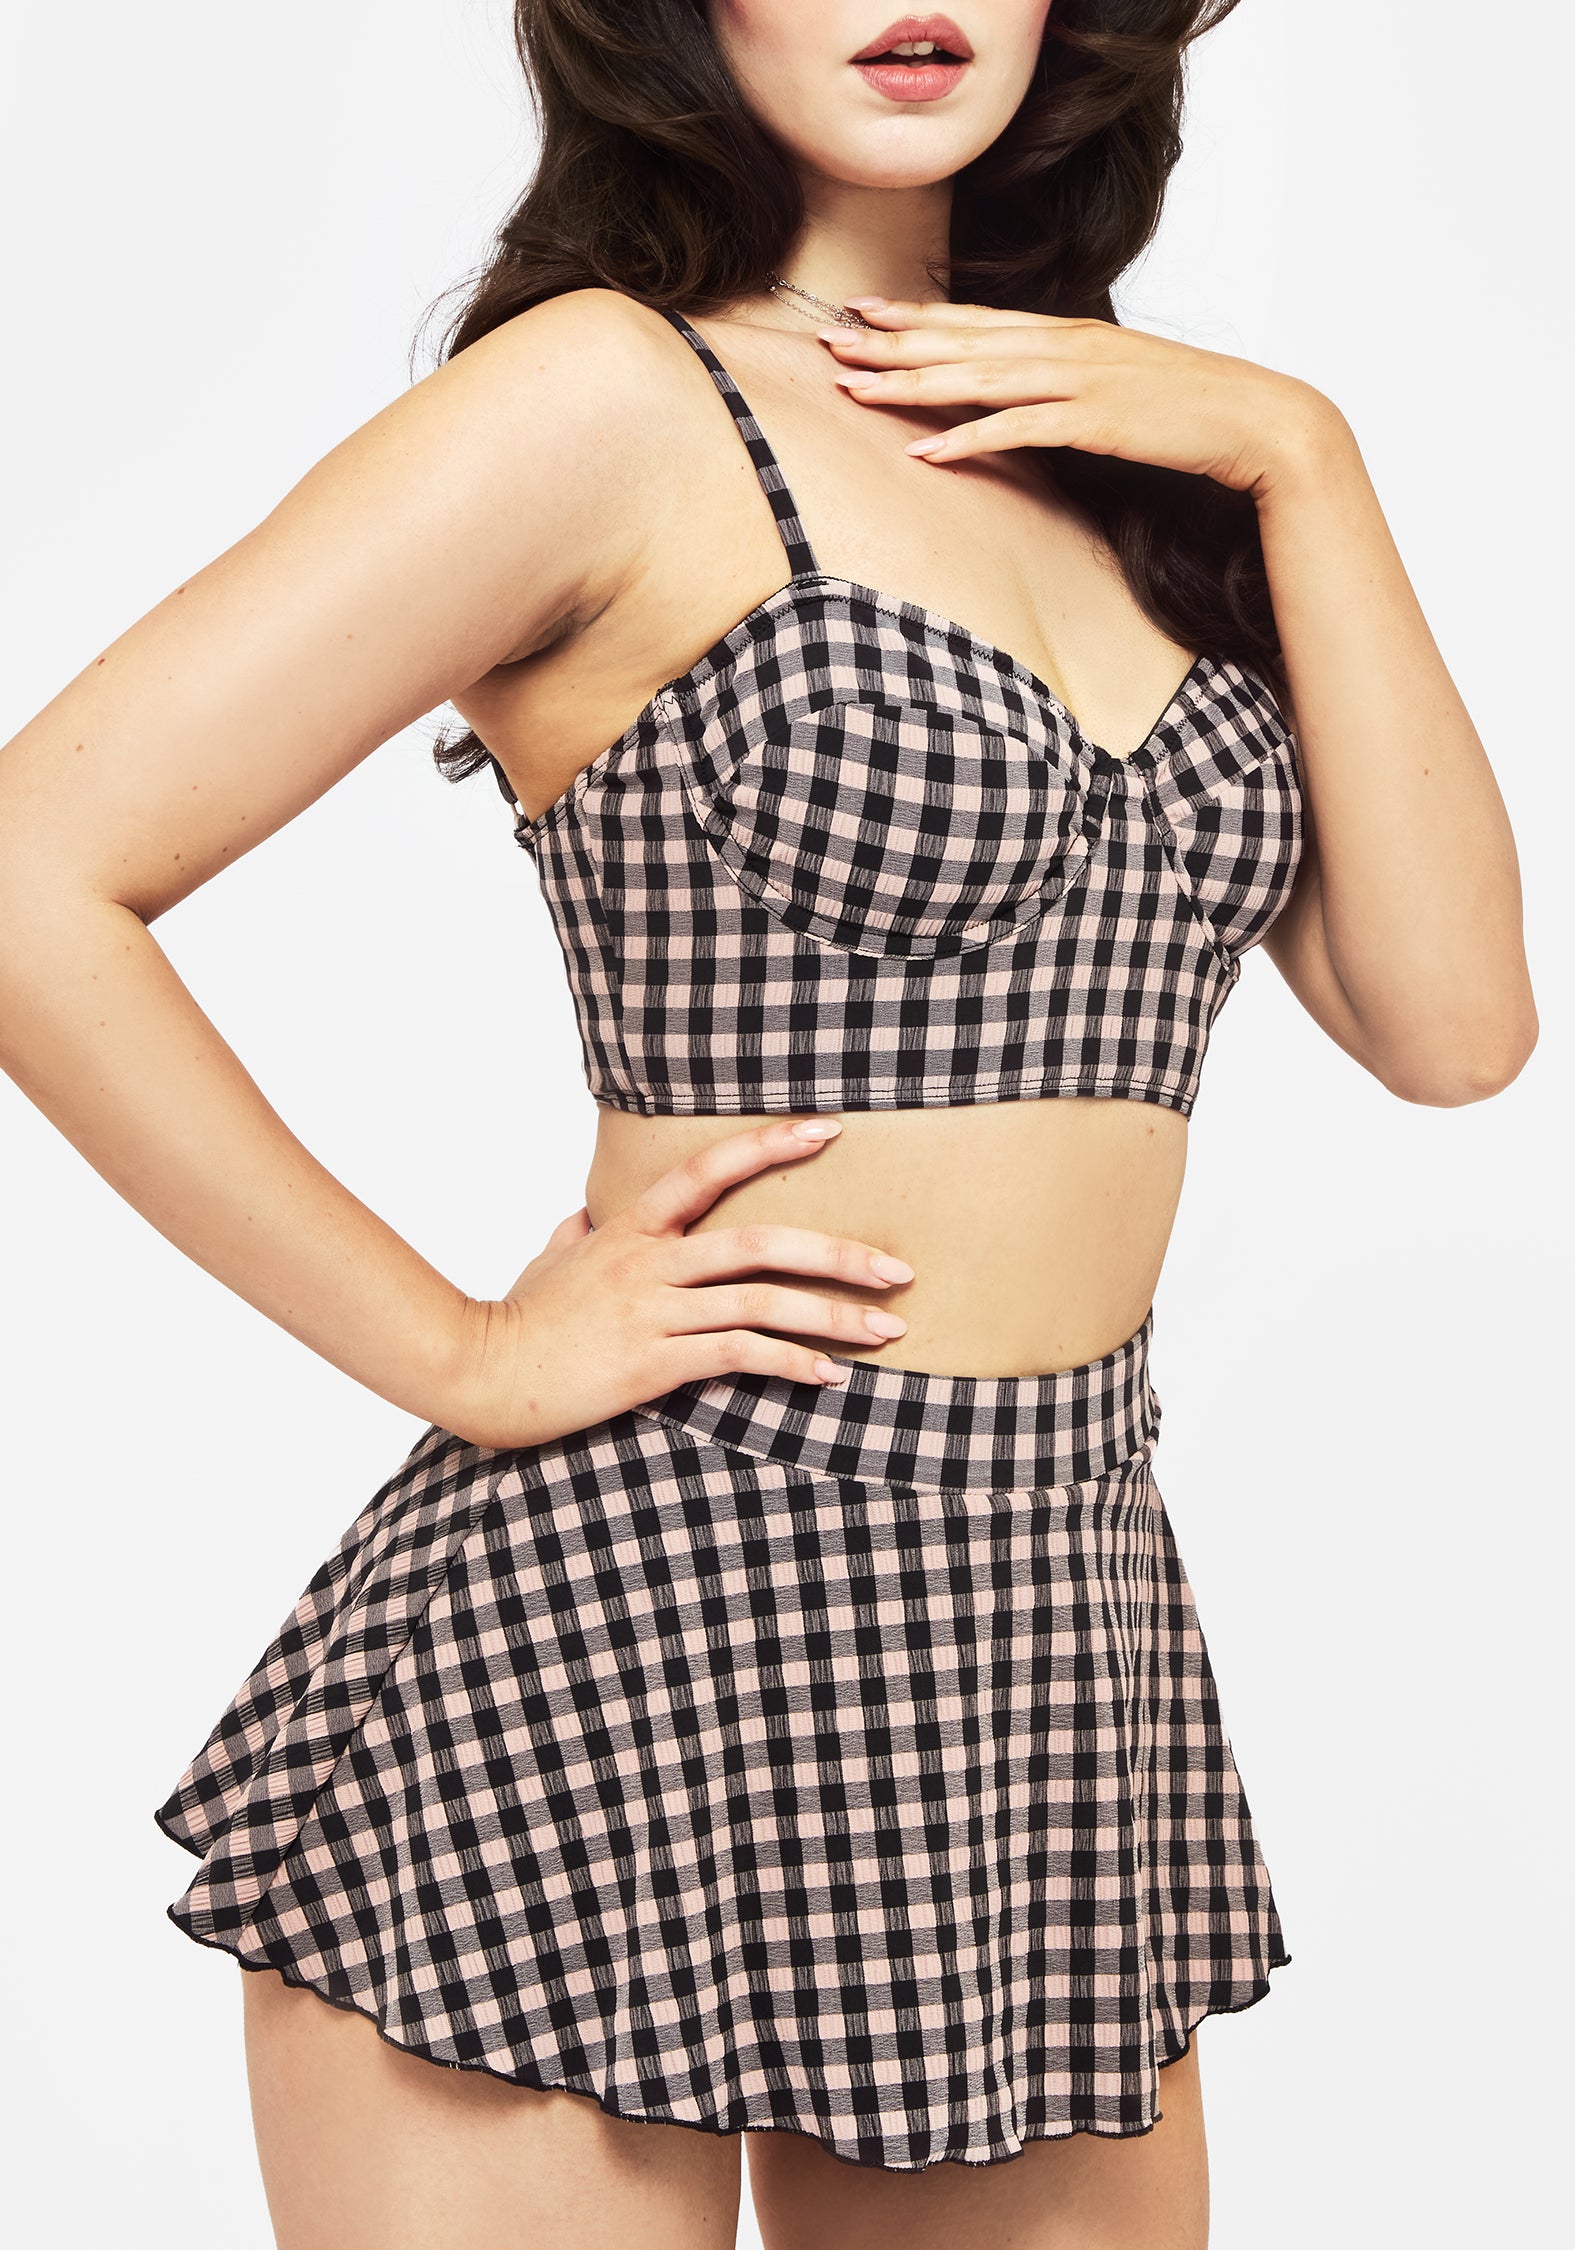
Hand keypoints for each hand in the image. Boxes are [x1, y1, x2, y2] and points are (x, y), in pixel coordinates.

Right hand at [447, 1117, 914, 1448]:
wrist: (481, 1371)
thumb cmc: (517, 1317)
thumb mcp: (550, 1260)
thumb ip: (577, 1234)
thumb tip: (583, 1218)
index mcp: (632, 1229)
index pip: (709, 1169)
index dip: (770, 1144)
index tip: (830, 1131)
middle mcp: (650, 1262)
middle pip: (761, 1242)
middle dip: (839, 1253)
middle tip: (898, 1269)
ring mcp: (653, 1311)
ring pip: (761, 1302)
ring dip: (833, 1317)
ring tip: (886, 1330)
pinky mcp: (652, 1363)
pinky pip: (736, 1356)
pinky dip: (789, 1363)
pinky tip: (827, 1374)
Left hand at [820, 298, 1343, 498]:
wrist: (1253, 417)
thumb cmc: (1183, 408)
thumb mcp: (1114, 383)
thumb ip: (1064, 382)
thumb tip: (1022, 394)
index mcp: (1066, 333)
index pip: (975, 319)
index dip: (914, 316)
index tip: (862, 312)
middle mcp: (1063, 345)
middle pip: (960, 342)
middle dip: (891, 343)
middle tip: (830, 343)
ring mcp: (1077, 380)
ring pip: (975, 377)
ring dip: (910, 384)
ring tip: (855, 389)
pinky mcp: (1092, 420)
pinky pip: (1015, 429)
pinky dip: (965, 439)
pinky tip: (923, 450)